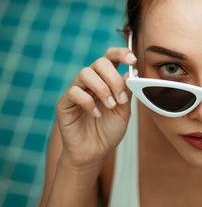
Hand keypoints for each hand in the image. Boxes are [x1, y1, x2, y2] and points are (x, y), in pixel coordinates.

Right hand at [56, 47, 135, 167]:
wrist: (95, 153)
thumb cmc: (109, 131)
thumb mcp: (124, 111)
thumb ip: (127, 91)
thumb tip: (132, 71)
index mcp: (106, 81)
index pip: (110, 57)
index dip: (121, 53)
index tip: (132, 60)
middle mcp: (91, 82)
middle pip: (99, 62)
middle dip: (114, 78)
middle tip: (121, 98)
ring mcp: (77, 91)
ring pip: (85, 73)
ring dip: (102, 89)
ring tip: (110, 106)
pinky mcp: (65, 103)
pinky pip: (74, 92)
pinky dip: (89, 102)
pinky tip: (95, 115)